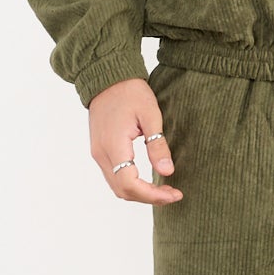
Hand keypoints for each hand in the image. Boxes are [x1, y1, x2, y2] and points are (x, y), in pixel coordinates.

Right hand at [88, 78, 183, 204]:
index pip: (130, 184)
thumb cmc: (130, 91)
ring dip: (140, 193)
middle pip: (123, 191)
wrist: (106, 77)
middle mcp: (102, 154)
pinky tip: (148, 180)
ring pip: (117, 187)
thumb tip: (167, 172)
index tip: (174, 193)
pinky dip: (131, 184)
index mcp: (114, 145)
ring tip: (164, 189)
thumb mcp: (150, 114)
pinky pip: (114, 176)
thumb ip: (157, 144)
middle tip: (173, 193)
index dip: (153, 195)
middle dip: (149, 197)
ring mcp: (98, 153)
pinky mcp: (100, 150)